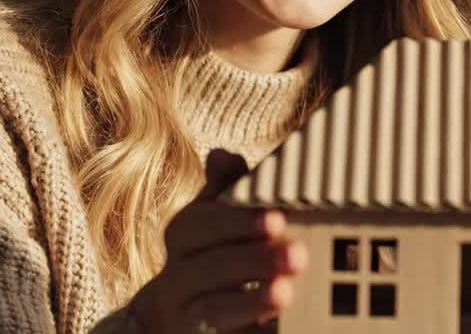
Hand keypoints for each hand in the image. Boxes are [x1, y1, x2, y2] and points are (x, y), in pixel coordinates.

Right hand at [131, 149, 308, 332]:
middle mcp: (178, 276)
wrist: (171, 316)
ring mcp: (186, 315)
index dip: (239, 221)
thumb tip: (223, 154)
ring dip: (252, 301)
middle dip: (255, 260)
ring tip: (286, 292)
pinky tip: (274, 326)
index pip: (203, 224)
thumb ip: (225, 186)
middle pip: (212, 267)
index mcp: (183, 235)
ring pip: (214, 308)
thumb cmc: (208, 254)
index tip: (278, 218)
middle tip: (298, 254)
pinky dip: (247, 332)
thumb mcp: (213, 217)